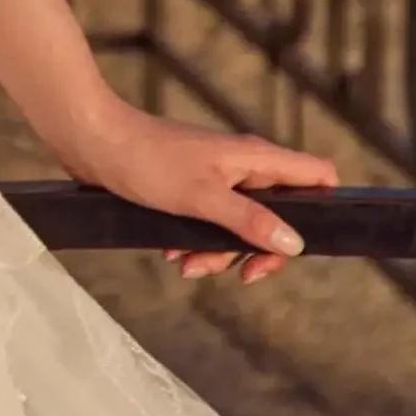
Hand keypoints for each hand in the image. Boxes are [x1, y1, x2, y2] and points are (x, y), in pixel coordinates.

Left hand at [50, 98, 339, 284]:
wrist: (90, 141)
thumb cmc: (145, 160)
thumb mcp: (202, 198)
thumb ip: (250, 220)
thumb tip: (295, 243)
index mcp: (254, 158)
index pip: (316, 175)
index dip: (324, 208)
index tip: (302, 244)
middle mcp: (241, 166)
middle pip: (278, 215)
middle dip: (258, 249)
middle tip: (241, 274)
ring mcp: (215, 177)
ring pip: (239, 225)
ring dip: (218, 251)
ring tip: (187, 264)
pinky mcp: (188, 188)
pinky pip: (208, 223)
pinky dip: (195, 241)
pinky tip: (172, 252)